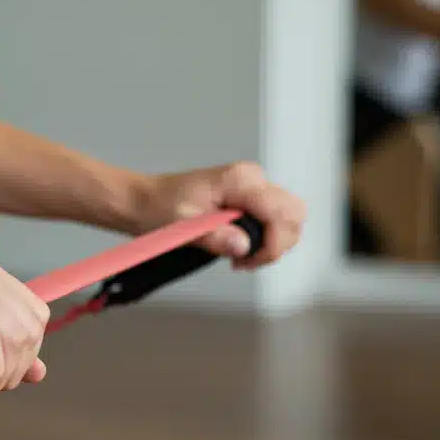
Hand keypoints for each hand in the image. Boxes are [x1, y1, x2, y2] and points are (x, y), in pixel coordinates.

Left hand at [133, 161, 304, 268]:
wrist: (145, 199)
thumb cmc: (159, 207)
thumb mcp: (181, 227)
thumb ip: (214, 236)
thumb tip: (243, 246)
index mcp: (238, 180)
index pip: (279, 213)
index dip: (272, 244)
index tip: (248, 261)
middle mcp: (252, 178)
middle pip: (294, 214)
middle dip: (278, 244)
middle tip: (247, 261)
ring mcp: (254, 186)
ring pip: (289, 217)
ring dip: (273, 243)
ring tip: (242, 257)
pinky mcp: (251, 196)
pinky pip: (275, 219)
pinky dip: (266, 238)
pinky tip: (242, 248)